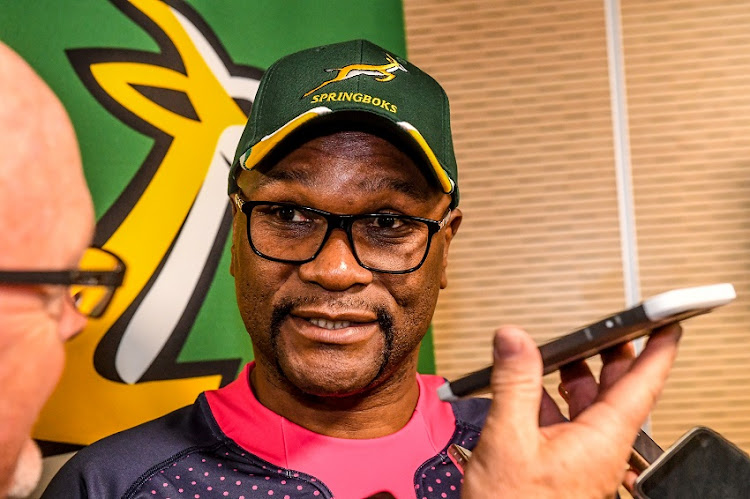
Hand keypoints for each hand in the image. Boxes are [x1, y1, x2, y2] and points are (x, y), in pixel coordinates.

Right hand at [461, 324, 681, 497]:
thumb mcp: (508, 439)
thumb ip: (515, 384)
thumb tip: (515, 340)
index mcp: (602, 441)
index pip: (642, 385)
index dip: (657, 349)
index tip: (668, 322)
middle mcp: (600, 449)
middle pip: (616, 391)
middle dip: (609, 355)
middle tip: (606, 327)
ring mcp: (583, 460)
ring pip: (589, 407)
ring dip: (574, 377)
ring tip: (559, 353)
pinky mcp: (565, 467)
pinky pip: (567, 424)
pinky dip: (551, 401)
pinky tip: (531, 392)